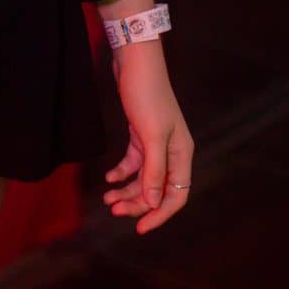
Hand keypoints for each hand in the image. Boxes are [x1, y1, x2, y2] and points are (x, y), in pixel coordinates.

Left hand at [103, 42, 194, 233]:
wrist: (134, 60)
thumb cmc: (147, 94)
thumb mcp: (150, 134)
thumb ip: (154, 169)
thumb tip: (155, 203)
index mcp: (182, 153)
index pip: (177, 195)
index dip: (160, 214)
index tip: (140, 228)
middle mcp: (172, 151)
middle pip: (157, 189)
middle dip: (137, 203)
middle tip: (113, 210)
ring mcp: (156, 142)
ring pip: (144, 177)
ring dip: (127, 190)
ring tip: (107, 198)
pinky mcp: (140, 132)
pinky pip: (134, 162)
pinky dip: (121, 172)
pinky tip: (109, 178)